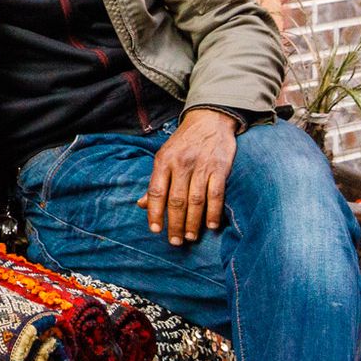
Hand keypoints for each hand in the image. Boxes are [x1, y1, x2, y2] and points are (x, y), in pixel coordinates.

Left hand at [138, 109, 239, 244]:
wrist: (209, 119)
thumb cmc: (184, 142)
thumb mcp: (164, 156)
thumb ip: (156, 181)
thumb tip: (140, 204)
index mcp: (163, 161)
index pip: (156, 191)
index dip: (154, 212)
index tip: (155, 230)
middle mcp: (181, 164)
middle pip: (175, 200)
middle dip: (174, 223)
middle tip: (174, 241)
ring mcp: (201, 166)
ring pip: (195, 200)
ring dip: (192, 222)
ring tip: (189, 237)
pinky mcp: (220, 168)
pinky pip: (216, 194)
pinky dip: (214, 212)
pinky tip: (211, 226)